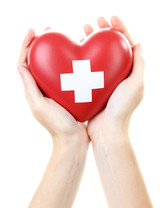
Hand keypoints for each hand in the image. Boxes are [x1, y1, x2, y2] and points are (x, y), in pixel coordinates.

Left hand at [17, 29, 88, 146]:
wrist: (73, 139)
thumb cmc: (58, 125)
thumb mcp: (40, 106)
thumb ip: (30, 87)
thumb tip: (21, 66)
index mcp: (32, 91)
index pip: (24, 64)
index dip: (25, 46)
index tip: (32, 32)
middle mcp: (41, 88)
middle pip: (36, 61)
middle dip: (39, 44)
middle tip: (47, 30)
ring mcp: (53, 90)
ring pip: (50, 65)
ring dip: (52, 50)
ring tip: (59, 37)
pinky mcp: (65, 92)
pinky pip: (63, 73)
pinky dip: (65, 62)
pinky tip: (73, 55)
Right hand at [84, 16, 144, 140]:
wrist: (108, 130)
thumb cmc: (122, 109)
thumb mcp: (136, 84)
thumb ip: (139, 64)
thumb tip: (139, 43)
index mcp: (131, 72)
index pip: (127, 44)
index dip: (120, 28)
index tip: (110, 17)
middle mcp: (119, 74)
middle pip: (111, 47)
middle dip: (104, 32)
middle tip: (94, 21)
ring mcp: (105, 80)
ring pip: (99, 55)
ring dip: (92, 41)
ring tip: (83, 30)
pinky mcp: (94, 86)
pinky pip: (89, 68)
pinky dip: (84, 57)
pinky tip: (77, 51)